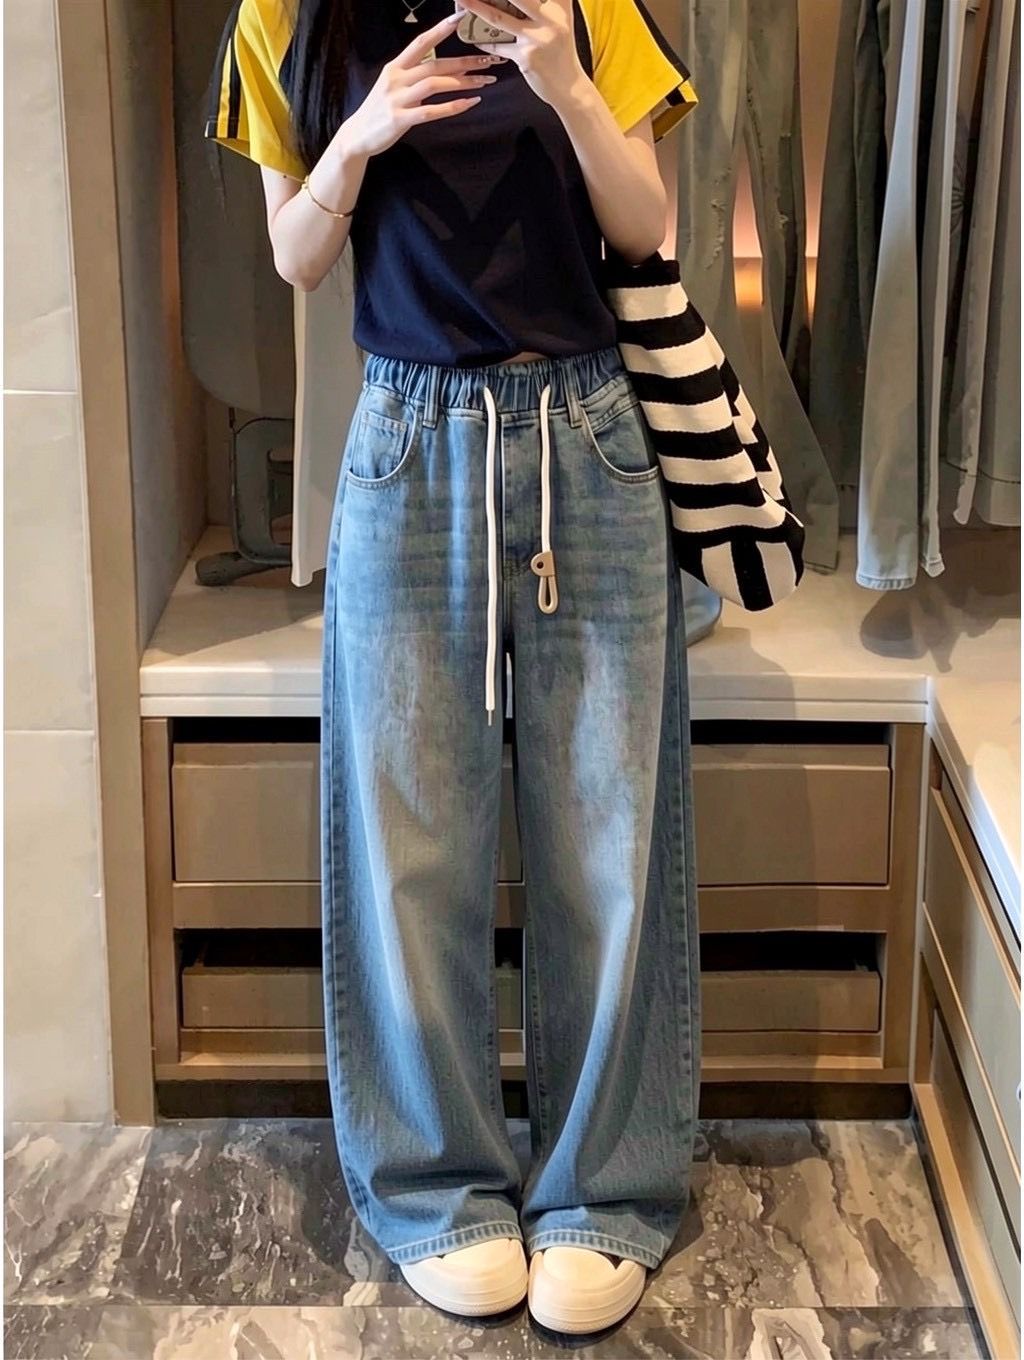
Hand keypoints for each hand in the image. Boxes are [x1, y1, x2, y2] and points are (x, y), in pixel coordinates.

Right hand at [343, 10, 504, 157]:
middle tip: (488, 60)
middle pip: (435, 64)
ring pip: (435, 84)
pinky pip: (431, 111)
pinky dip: (453, 107)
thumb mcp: (394, 85)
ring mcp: (397, 99)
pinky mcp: (400, 119)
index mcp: (395, 67)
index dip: (440, 29)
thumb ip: (417, 75)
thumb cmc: (380, 110)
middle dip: (464, 61)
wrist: (358, 136)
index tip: (460, 18)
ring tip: (484, 82)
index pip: (421, 42)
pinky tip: (470, 103)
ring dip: (463, 82)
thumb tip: (449, 67)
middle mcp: (396, 79)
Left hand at [455, 0, 585, 111]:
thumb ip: (549, 2)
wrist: (569, 87)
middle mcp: (551, 19)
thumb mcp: (561, 20)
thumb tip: (521, 0)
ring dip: (477, 7)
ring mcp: (537, 38)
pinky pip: (498, 45)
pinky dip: (483, 39)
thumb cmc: (561, 51)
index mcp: (559, 6)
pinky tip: (472, 34)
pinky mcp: (526, 57)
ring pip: (500, 19)